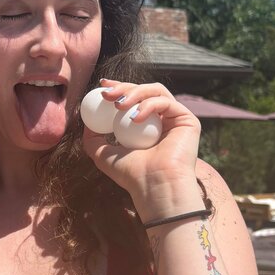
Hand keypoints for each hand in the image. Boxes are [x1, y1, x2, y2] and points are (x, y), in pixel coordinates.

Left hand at [81, 80, 200, 197]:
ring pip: (156, 91)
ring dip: (134, 93)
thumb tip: (86, 121)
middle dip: (123, 87)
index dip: (119, 88)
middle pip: (144, 90)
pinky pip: (166, 102)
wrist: (155, 187)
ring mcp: (176, 119)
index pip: (133, 99)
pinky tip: (135, 119)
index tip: (102, 87)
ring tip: (119, 106)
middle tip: (106, 94)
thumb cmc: (131, 175)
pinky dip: (148, 105)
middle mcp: (162, 120)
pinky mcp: (188, 120)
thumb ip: (93, 138)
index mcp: (146, 126)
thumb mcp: (103, 155)